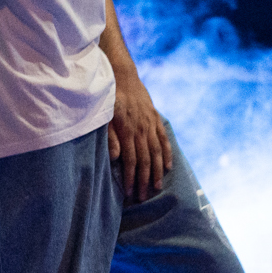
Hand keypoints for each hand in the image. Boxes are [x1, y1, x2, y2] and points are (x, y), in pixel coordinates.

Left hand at [108, 69, 172, 203]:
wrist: (122, 75)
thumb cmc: (109, 97)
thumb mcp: (104, 116)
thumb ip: (110, 137)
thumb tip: (115, 158)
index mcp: (128, 130)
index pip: (131, 160)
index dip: (131, 178)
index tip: (129, 192)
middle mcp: (142, 129)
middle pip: (145, 160)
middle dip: (144, 181)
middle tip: (142, 197)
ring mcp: (150, 124)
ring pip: (156, 153)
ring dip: (156, 172)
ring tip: (156, 188)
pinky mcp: (155, 119)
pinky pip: (163, 139)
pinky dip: (166, 154)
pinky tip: (167, 167)